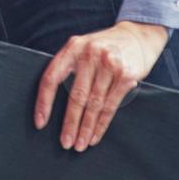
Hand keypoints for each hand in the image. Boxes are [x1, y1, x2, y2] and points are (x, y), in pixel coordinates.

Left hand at [35, 20, 169, 149]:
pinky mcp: (127, 75)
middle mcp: (90, 54)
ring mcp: (110, 64)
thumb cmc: (103, 47)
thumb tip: (48, 101)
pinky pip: (111, 105)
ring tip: (79, 144)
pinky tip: (95, 136)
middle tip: (65, 142)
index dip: (44, 102)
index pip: (51, 78)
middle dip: (70, 123)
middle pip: (76, 96)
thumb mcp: (81, 48)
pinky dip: (102, 124)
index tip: (40, 123)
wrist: (138, 35)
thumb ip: (68, 66)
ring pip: (94, 104)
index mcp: (72, 48)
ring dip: (86, 128)